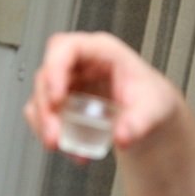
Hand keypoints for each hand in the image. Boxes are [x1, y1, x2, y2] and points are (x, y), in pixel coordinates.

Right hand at [23, 32, 180, 153]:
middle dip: (46, 108)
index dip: (54, 69)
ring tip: (60, 146)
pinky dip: (49, 133)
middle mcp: (79, 64)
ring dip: (43, 124)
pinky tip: (69, 148)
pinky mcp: (60, 103)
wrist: (149, 116)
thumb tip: (122, 136)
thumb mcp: (154, 108)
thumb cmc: (151, 99)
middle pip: (46, 75)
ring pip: (40, 97)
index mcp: (101, 51)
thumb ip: (139, 122)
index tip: (57, 98)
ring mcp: (67, 83)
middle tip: (54, 134)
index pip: (66, 47)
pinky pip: (43, 116)